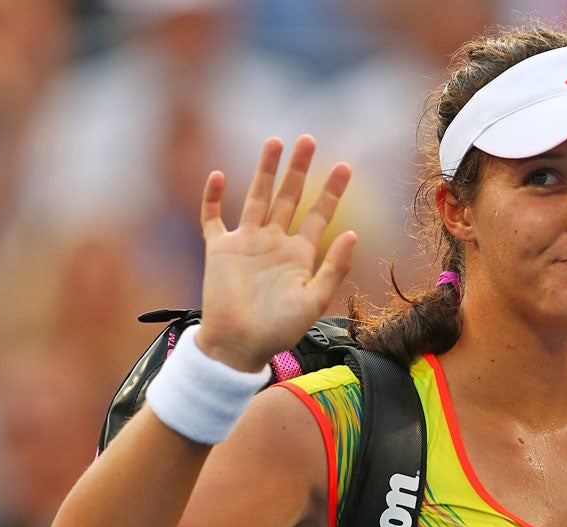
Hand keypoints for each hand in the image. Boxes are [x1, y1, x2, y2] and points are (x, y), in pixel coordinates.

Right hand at [196, 135, 355, 370]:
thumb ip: (334, 267)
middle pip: (289, 197)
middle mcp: (274, 243)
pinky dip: (212, 197)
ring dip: (264, 170)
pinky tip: (217, 175)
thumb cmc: (279, 330)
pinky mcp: (220, 249)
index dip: (332, 191)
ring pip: (256, 197)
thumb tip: (354, 233)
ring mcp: (246, 243)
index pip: (319, 215)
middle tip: (309, 139)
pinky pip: (213, 218)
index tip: (345, 166)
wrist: (239, 346)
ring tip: (275, 142)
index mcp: (300, 254)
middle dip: (299, 169)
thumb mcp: (314, 300)